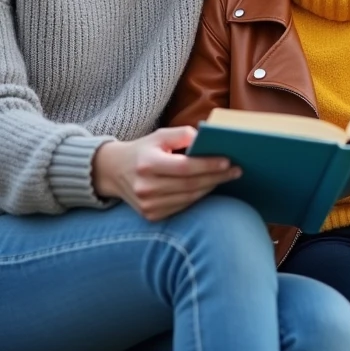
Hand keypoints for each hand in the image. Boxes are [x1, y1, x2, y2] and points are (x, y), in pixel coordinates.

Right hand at [92, 126, 240, 220]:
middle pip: (190, 184)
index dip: (208, 165)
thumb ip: (182, 134)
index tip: (228, 161)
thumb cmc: (143, 150)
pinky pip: (182, 207)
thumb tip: (206, 138)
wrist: (114, 171)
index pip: (184, 167)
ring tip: (225, 177)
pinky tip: (208, 187)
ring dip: (210, 188)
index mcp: (147, 163)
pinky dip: (197, 197)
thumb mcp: (159, 136)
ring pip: (189, 198)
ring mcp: (147, 205)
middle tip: (235, 170)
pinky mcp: (151, 216)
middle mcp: (145, 187)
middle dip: (216, 177)